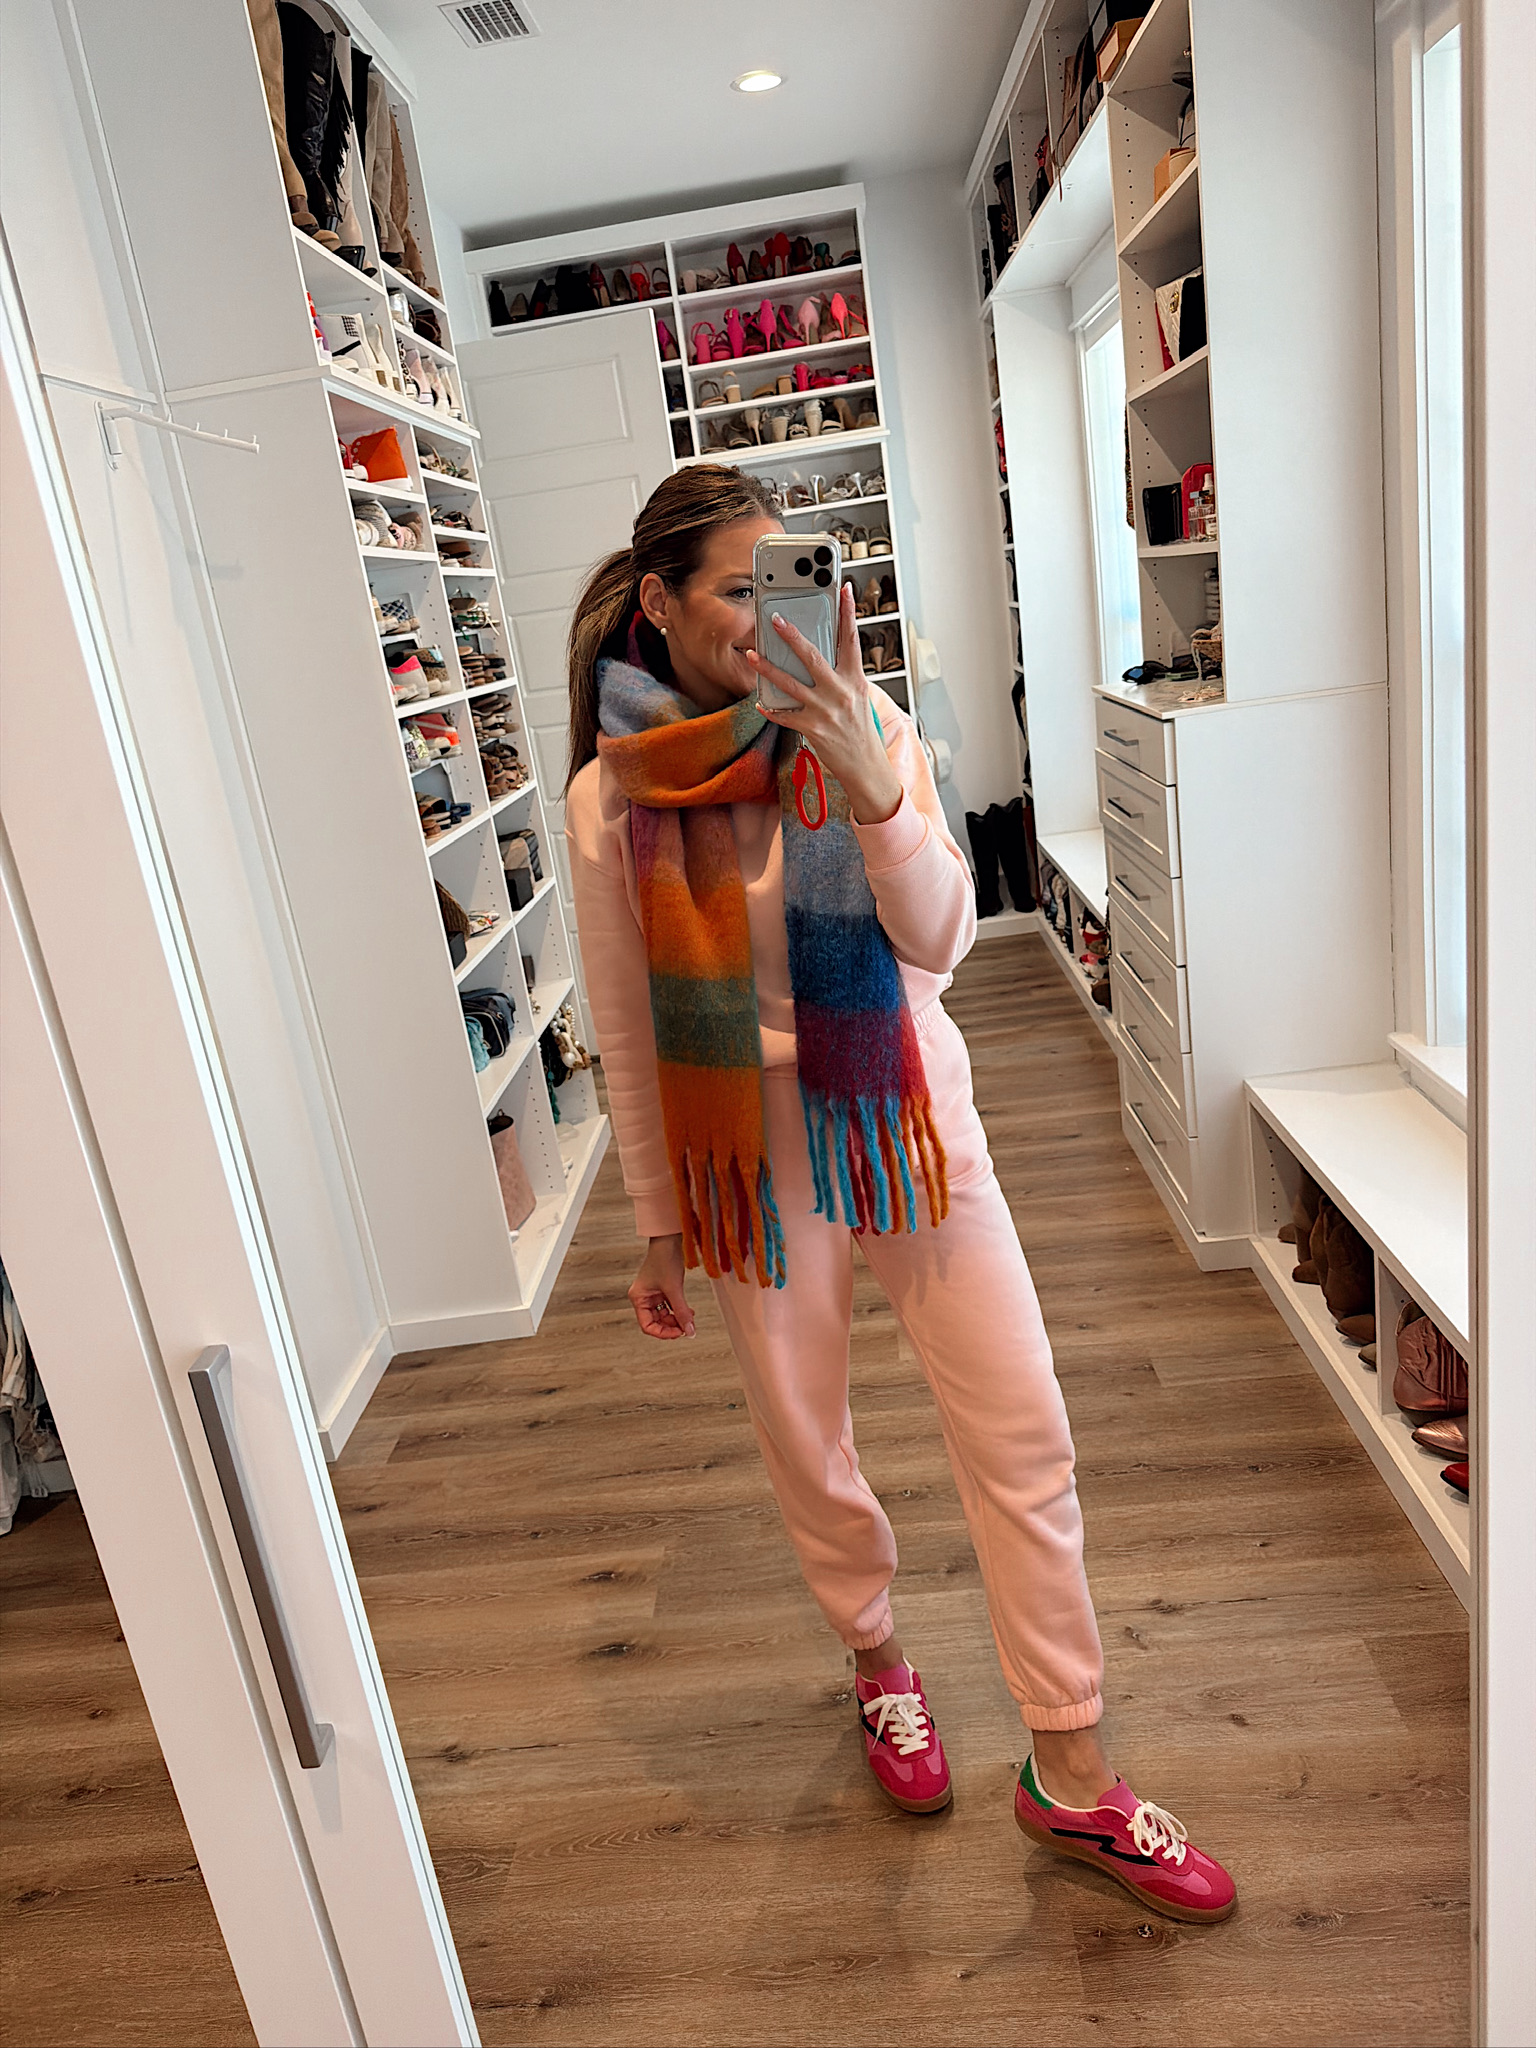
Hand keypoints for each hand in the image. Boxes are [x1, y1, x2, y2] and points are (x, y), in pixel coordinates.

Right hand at [628, 1233, 695, 1339]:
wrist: (670, 1240)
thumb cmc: (665, 1259)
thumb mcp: (674, 1289)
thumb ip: (682, 1312)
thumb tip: (690, 1331)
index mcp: (638, 1298)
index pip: (647, 1326)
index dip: (663, 1333)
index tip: (678, 1333)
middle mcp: (644, 1297)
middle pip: (657, 1322)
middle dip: (672, 1325)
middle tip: (687, 1328)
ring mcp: (653, 1294)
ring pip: (665, 1315)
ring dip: (677, 1318)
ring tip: (690, 1318)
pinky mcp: (663, 1289)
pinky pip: (670, 1306)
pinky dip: (679, 1310)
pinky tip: (689, 1312)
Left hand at [747, 582, 901, 824]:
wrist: (866, 767)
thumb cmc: (861, 732)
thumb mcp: (859, 698)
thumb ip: (842, 677)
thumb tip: (821, 658)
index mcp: (855, 680)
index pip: (852, 640)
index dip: (849, 613)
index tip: (844, 590)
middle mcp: (841, 692)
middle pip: (813, 656)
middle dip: (792, 636)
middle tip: (775, 619)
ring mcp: (826, 710)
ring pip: (791, 683)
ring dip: (768, 668)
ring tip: (752, 655)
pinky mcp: (813, 728)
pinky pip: (785, 714)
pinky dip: (771, 708)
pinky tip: (760, 702)